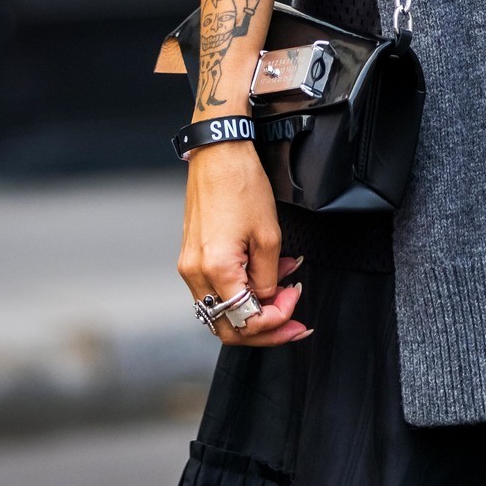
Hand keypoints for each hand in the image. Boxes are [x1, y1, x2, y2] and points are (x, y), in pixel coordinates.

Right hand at [177, 142, 309, 347]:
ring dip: (255, 311)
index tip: (295, 302)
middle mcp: (196, 274)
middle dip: (265, 330)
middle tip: (294, 325)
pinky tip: (265, 278)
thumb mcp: (269, 235)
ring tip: (284, 294)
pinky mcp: (191, 257)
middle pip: (228, 327)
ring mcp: (190, 267)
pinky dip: (241, 292)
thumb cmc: (242, 185)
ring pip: (221, 312)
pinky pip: (216, 291)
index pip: (245, 320)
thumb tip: (267, 299)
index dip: (276, 319)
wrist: (219, 155)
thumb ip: (268, 277)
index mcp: (216, 269)